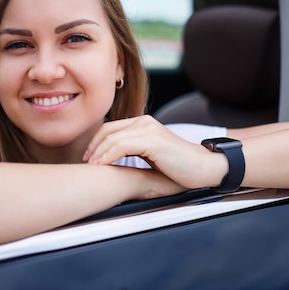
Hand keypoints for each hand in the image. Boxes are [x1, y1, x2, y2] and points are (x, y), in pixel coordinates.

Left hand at [84, 115, 225, 188]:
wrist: (203, 168)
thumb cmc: (179, 166)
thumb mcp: (152, 154)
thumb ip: (135, 150)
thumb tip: (114, 159)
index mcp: (144, 123)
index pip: (111, 128)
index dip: (96, 141)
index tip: (88, 157)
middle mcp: (144, 122)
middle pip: (108, 130)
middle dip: (93, 146)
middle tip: (85, 161)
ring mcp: (148, 129)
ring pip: (112, 138)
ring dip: (98, 153)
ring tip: (91, 167)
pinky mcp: (152, 140)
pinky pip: (121, 146)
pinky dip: (108, 157)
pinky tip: (102, 167)